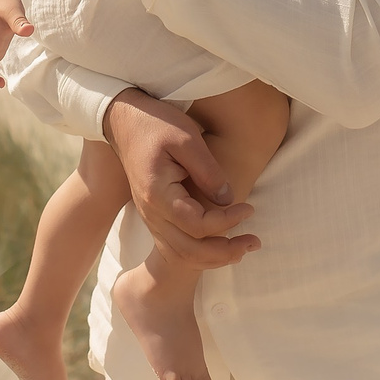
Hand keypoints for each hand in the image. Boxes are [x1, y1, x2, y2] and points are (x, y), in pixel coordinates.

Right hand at [103, 89, 259, 268]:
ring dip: (213, 258)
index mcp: (158, 194)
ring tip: (242, 250)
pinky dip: (199, 253)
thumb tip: (228, 200)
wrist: (125, 121)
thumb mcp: (187, 139)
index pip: (197, 224)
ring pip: (181, 254)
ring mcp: (150, 217)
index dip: (227, 221)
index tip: (249, 208)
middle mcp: (151, 213)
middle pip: (188, 250)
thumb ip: (208, 171)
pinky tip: (220, 246)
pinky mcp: (154, 215)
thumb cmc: (158, 124)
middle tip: (254, 242)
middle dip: (224, 252)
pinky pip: (175, 247)